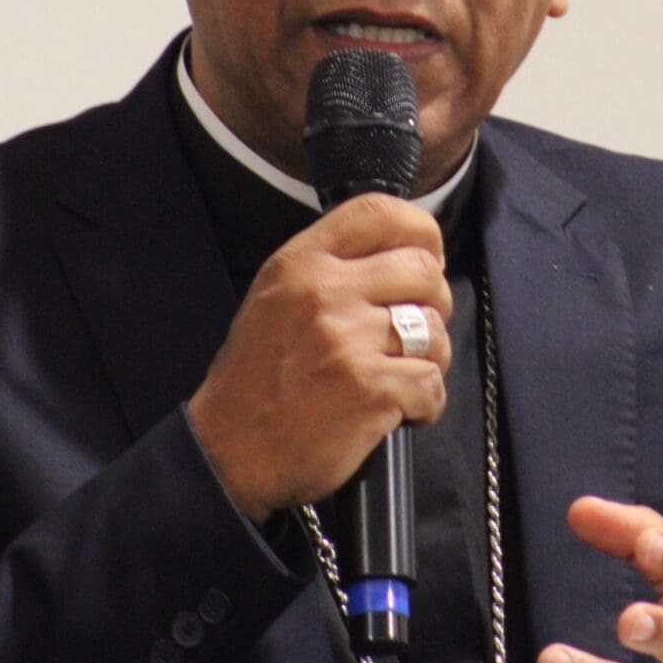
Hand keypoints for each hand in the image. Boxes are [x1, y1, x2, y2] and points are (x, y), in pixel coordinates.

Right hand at [186, 193, 451, 521]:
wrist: (228, 451)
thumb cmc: (256, 378)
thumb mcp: (275, 298)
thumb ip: (330, 268)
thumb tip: (402, 255)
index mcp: (301, 262)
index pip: (380, 211)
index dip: (421, 231)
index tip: (428, 256)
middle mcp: (325, 292)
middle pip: (423, 269)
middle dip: (433, 303)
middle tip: (413, 333)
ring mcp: (349, 340)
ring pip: (434, 329)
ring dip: (431, 358)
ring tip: (400, 375)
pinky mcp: (370, 389)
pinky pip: (432, 383)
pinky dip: (426, 404)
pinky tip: (399, 412)